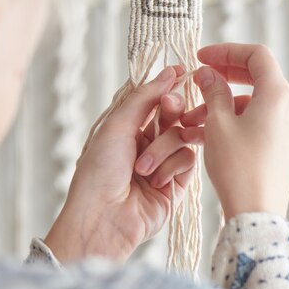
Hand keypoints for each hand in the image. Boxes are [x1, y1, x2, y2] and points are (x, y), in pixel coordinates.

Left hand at [45, 67, 198, 262]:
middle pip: (174, 114)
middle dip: (173, 109)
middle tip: (170, 107)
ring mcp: (163, 163)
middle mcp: (146, 143)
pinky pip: (188, 160)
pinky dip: (173, 167)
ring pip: (183, 137)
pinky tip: (156, 181)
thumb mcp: (117, 125)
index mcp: (127, 128)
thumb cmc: (99, 172)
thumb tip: (168, 71)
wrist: (103, 217)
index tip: (182, 72)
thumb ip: (145, 97)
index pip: (154, 99)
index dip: (168, 86)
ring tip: (143, 167)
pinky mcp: (177, 184)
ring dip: (165, 148)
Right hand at [181, 43, 288, 219]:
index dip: (226, 51)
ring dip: (222, 105)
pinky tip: (204, 134)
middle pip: (257, 77)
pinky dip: (233, 121)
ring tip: (191, 120)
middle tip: (199, 78)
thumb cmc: (238, 167)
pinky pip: (257, 122)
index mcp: (279, 95)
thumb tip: (207, 73)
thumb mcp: (218, 123)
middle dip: (224, 76)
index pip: (257, 55)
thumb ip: (213, 91)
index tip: (201, 57)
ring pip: (252, 103)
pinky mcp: (283, 145)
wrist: (256, 213)